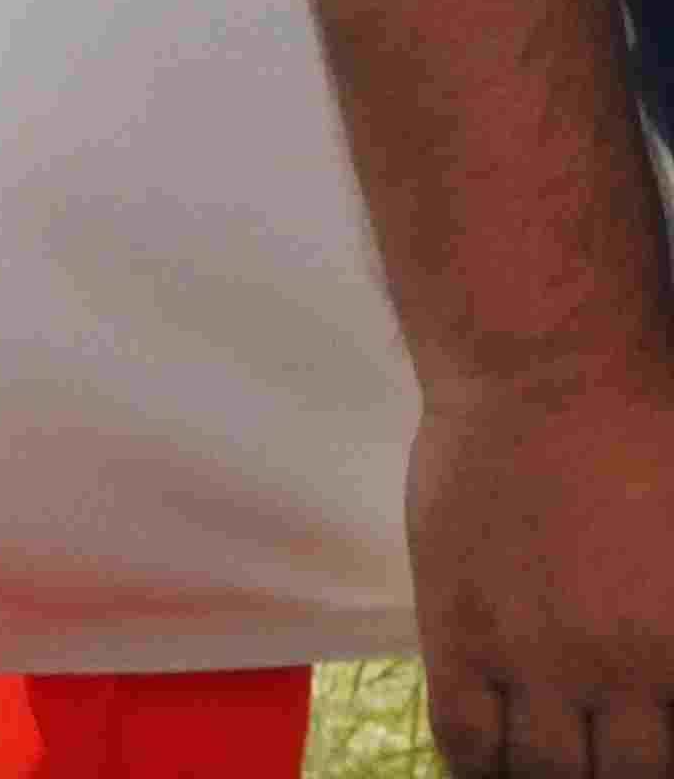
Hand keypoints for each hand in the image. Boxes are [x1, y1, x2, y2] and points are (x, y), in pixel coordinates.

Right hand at [402, 361, 673, 776]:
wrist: (547, 374)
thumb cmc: (644, 433)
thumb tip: (663, 675)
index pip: (673, 758)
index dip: (657, 764)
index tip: (645, 752)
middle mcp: (617, 670)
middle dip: (607, 777)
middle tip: (595, 761)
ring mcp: (532, 654)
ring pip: (542, 771)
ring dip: (544, 776)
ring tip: (541, 763)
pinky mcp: (460, 628)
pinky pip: (463, 732)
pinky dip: (473, 761)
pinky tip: (481, 757)